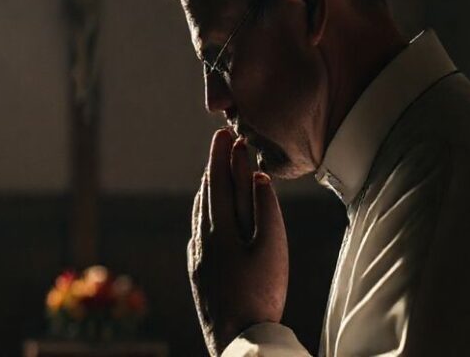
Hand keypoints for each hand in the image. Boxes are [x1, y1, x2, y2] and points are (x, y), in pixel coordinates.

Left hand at [188, 128, 289, 355]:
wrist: (237, 338)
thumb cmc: (261, 293)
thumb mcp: (272, 247)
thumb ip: (265, 209)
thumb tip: (257, 175)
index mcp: (219, 228)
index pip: (219, 181)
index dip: (221, 155)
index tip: (223, 133)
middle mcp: (202, 239)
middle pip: (207, 195)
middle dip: (214, 167)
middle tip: (219, 144)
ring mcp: (197, 257)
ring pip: (199, 214)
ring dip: (207, 190)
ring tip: (212, 174)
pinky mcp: (197, 273)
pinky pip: (198, 233)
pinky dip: (203, 215)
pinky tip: (205, 219)